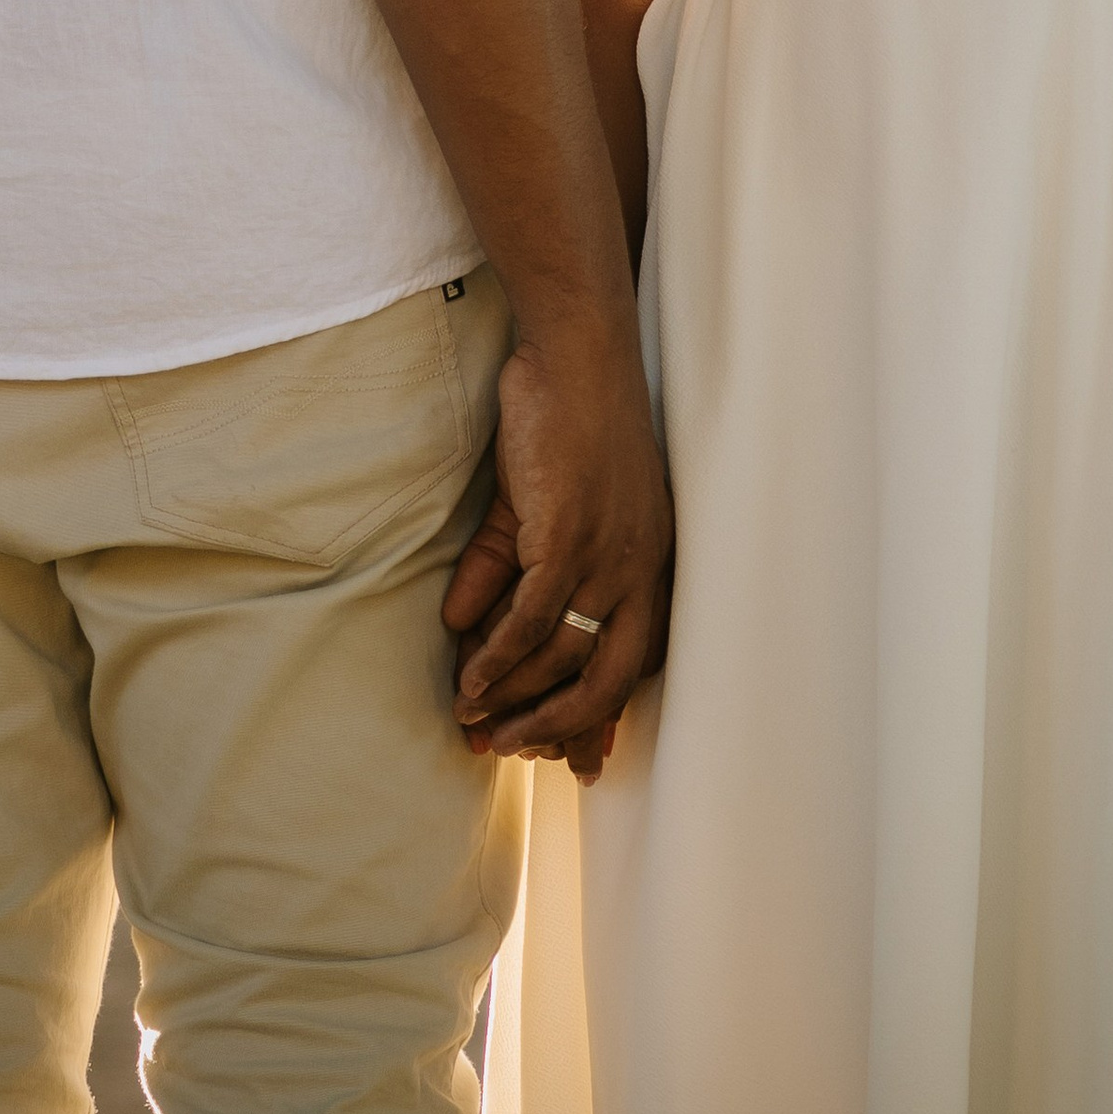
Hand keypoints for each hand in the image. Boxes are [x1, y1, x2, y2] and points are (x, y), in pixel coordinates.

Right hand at [440, 324, 669, 772]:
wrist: (575, 353)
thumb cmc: (562, 420)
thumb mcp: (536, 508)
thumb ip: (503, 568)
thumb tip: (462, 626)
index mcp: (650, 563)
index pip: (633, 662)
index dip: (600, 714)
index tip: (573, 760)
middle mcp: (641, 569)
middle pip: (608, 679)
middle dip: (558, 726)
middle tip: (512, 753)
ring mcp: (609, 554)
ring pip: (562, 656)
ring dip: (514, 699)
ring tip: (473, 724)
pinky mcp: (569, 536)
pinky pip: (532, 619)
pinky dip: (499, 658)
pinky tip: (471, 681)